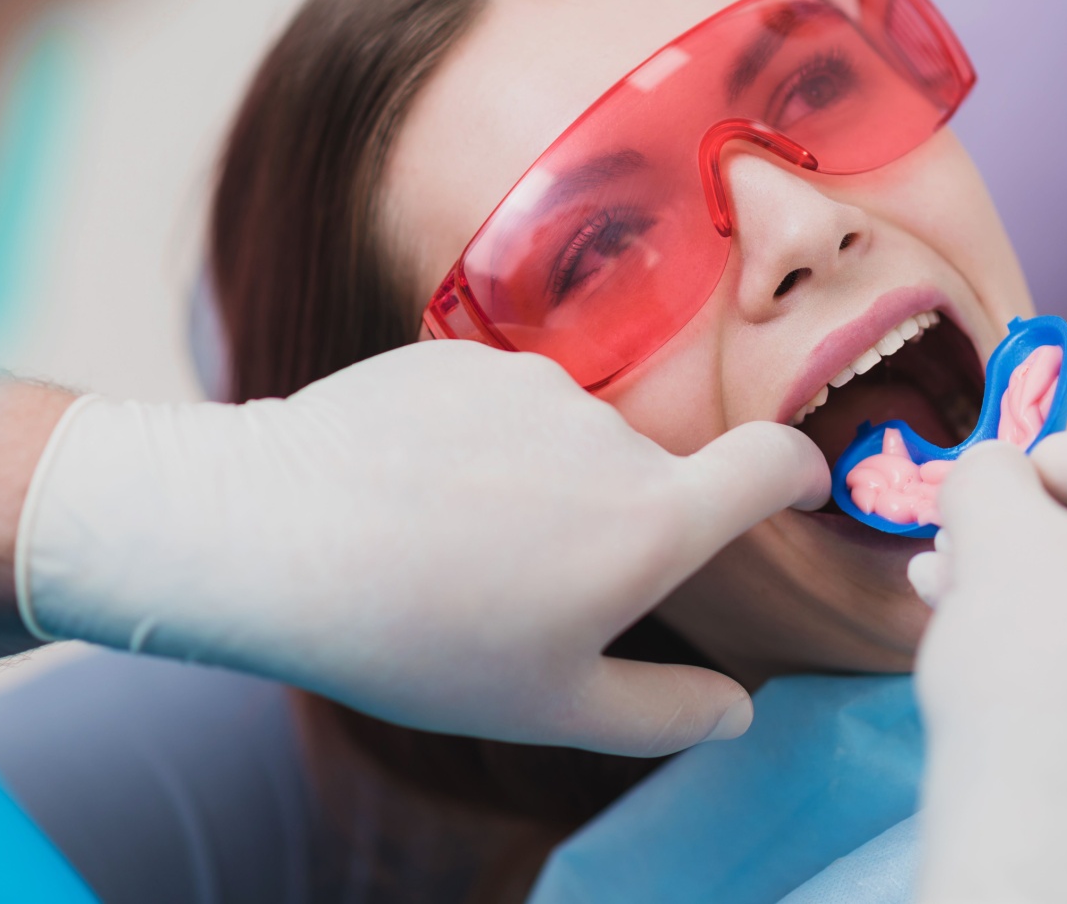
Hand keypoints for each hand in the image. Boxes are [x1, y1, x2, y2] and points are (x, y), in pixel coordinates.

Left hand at [15, 340, 828, 755]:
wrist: (268, 535)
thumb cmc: (418, 638)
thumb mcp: (550, 704)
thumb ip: (666, 711)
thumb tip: (738, 709)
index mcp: (651, 519)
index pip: (773, 463)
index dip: (799, 474)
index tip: (792, 489)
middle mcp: (608, 433)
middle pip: (647, 473)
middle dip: (615, 522)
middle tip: (526, 586)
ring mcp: (531, 382)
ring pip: (566, 440)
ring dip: (539, 483)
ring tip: (449, 543)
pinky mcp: (458, 355)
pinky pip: (494, 405)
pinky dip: (476, 445)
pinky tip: (410, 493)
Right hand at [910, 429, 1066, 903]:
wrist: (1049, 844)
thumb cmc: (1037, 668)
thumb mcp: (995, 529)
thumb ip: (991, 474)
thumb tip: (992, 474)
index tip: (1014, 478)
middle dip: (1043, 527)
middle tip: (966, 537)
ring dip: (1037, 586)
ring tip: (946, 591)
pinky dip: (1064, 650)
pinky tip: (982, 655)